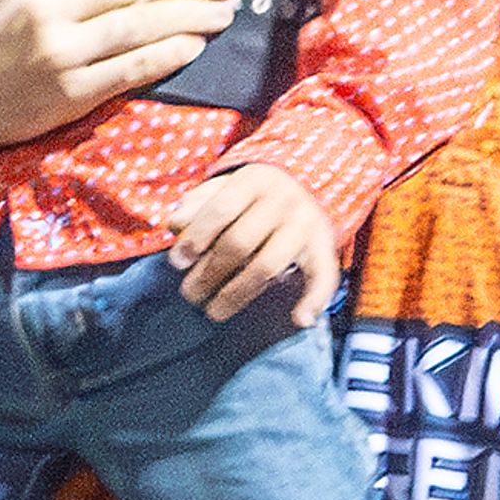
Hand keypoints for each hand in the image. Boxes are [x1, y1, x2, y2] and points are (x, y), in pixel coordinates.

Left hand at [165, 162, 338, 326]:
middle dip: (209, 273)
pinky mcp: (324, 247)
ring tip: (214, 311)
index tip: (177, 263)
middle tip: (190, 294)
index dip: (197, 237)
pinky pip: (324, 276)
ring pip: (267, 266)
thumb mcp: (224, 189)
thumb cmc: (251, 197)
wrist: (304, 187)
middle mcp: (284, 200)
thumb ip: (199, 205)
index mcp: (255, 180)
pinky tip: (300, 319)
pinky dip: (315, 299)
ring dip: (237, 294)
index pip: (221, 209)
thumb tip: (175, 224)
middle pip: (240, 242)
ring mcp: (306, 224)